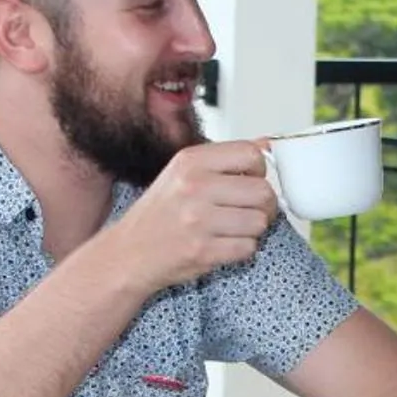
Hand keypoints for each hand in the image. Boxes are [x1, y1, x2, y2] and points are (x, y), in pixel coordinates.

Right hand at [98, 140, 280, 292]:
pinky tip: (223, 245)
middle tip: (249, 211)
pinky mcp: (203, 250)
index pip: (251, 155)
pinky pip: (248, 248)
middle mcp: (194, 186)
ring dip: (253, 230)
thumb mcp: (184, 173)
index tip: (250, 181)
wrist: (129, 253)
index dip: (259, 171)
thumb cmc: (160, 214)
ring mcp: (198, 220)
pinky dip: (241, 250)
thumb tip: (268, 143)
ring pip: (259, 222)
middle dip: (264, 205)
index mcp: (191, 161)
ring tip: (232, 229)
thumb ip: (225, 159)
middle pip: (263, 192)